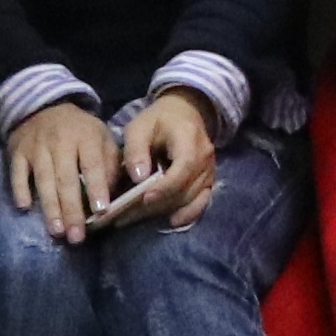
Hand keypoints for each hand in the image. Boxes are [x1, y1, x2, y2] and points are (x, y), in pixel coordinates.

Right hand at [7, 98, 117, 245]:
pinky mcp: (18, 151)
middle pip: (66, 178)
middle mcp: (60, 141)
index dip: (97, 188)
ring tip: (57, 231)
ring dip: (50, 207)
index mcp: (86, 136)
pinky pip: (18, 173)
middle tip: (76, 236)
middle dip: (72, 209)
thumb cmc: (79, 131)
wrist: (43, 107)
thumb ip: (110, 163)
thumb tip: (114, 194)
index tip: (101, 211)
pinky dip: (21, 189)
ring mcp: (37, 146)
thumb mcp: (101, 138)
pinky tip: (25, 208)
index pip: (92, 165)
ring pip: (44, 180)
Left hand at [122, 87, 223, 231]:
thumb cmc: (159, 120)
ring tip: (135, 219)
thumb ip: (136, 150)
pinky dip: (187, 214)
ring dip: (163, 212)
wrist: (185, 113)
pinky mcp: (209, 182)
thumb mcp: (139, 127)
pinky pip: (201, 202)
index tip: (143, 198)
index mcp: (190, 139)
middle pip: (185, 189)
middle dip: (155, 205)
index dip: (165, 186)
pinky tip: (171, 222)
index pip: (184, 167)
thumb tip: (138, 177)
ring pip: (190, 199)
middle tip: (125, 216)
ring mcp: (210, 171)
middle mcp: (206, 157)